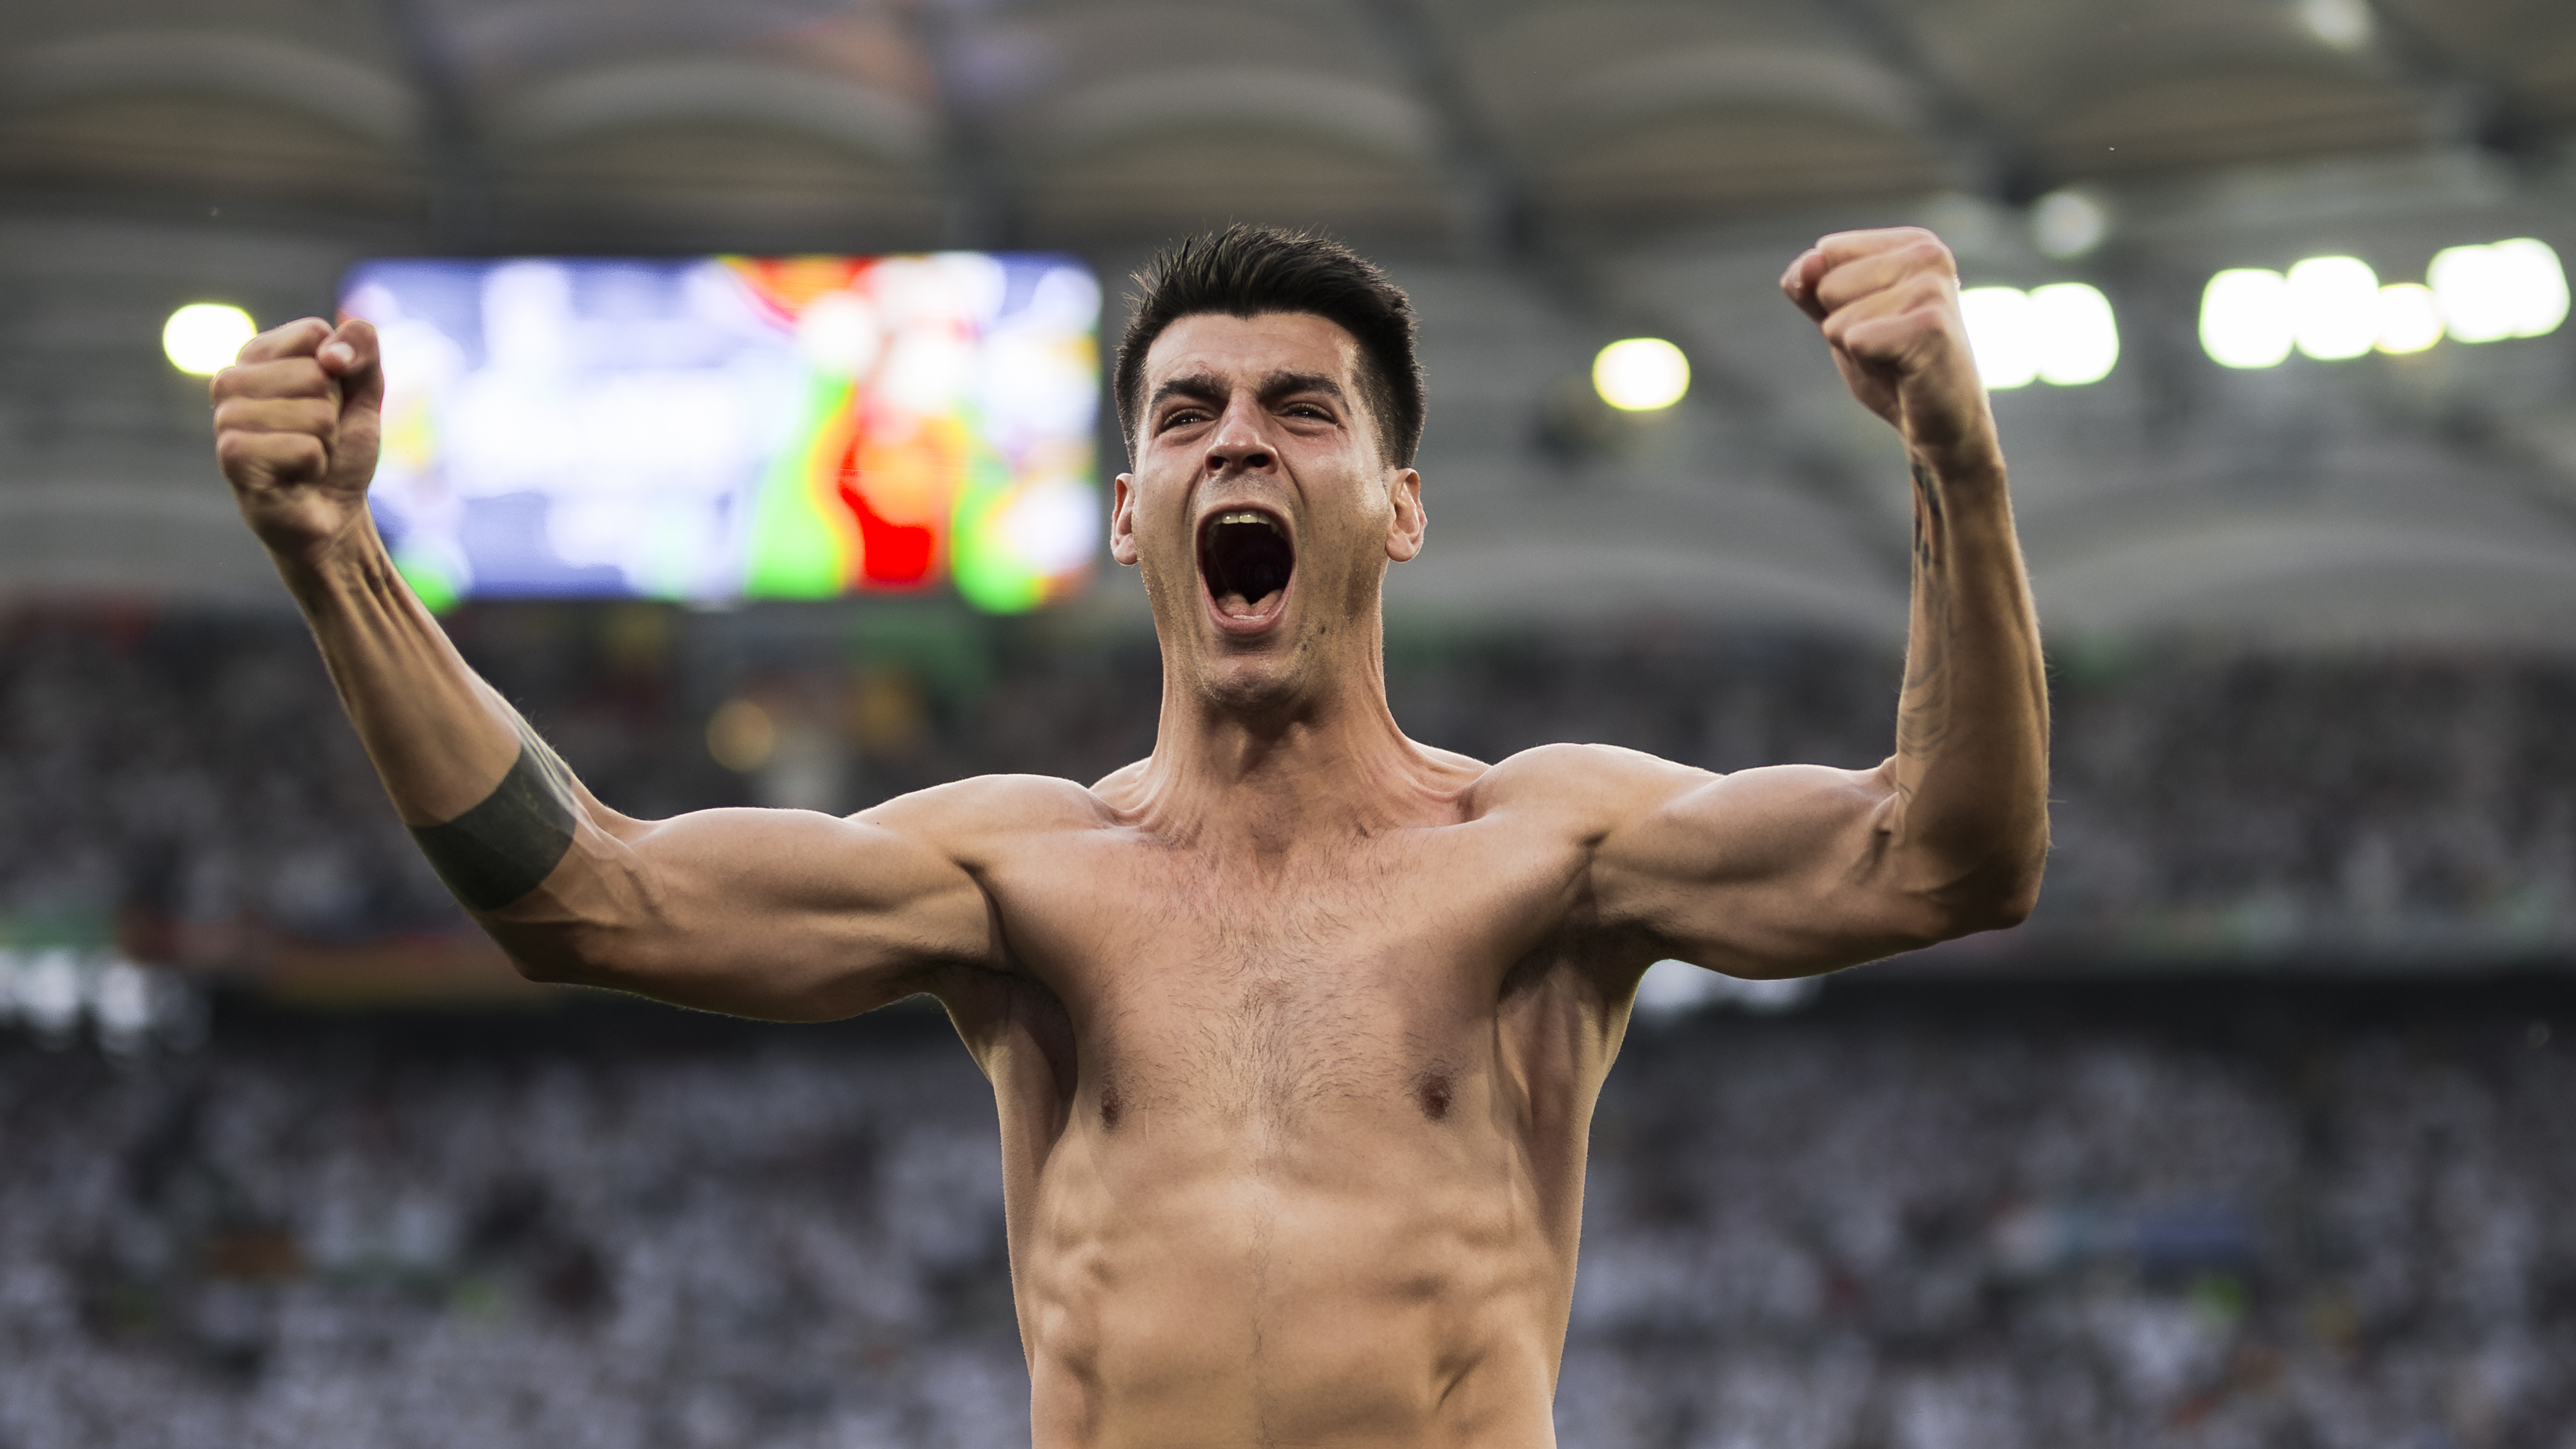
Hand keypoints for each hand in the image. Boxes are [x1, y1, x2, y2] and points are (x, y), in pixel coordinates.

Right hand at [211, 317, 383, 568]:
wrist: (331, 514)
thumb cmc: (340, 450)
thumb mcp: (364, 390)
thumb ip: (361, 348)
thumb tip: (330, 355)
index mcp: (256, 355)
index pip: (315, 333)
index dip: (340, 373)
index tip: (328, 402)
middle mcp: (230, 380)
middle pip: (317, 374)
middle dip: (333, 413)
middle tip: (316, 438)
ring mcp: (225, 418)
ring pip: (315, 413)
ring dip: (326, 443)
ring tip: (305, 458)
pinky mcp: (231, 455)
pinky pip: (306, 448)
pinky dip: (315, 466)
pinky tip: (295, 477)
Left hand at [1780, 228, 1997, 472]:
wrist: (1944, 423)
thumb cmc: (1894, 366)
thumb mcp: (1844, 317)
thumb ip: (1812, 286)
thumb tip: (1807, 261)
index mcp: (1913, 242)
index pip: (1825, 253)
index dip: (1836, 300)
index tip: (1879, 322)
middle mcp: (1928, 254)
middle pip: (1828, 285)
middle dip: (1845, 326)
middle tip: (1888, 346)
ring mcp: (1932, 288)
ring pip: (1838, 318)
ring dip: (1858, 349)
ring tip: (1896, 358)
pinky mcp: (1929, 327)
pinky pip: (1854, 341)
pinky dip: (1867, 365)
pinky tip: (1905, 372)